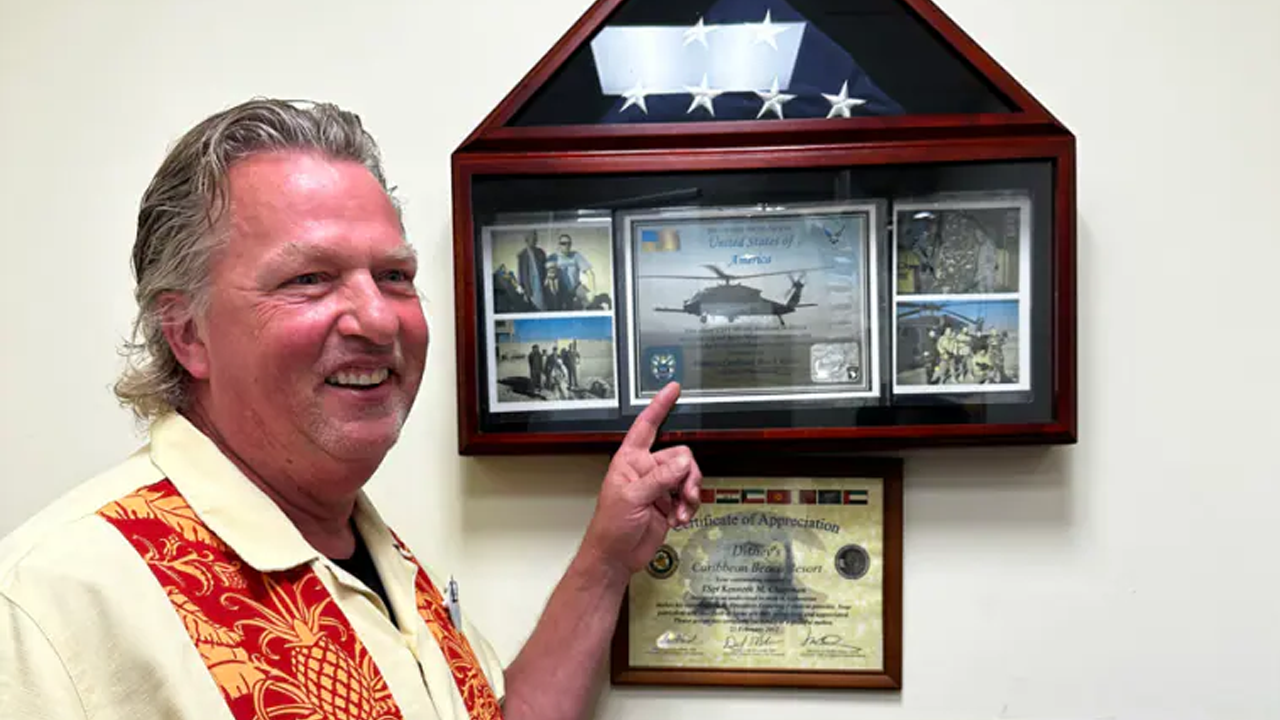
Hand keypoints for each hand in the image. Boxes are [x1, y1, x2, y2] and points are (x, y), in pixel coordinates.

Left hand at [580, 382, 702, 577]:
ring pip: (689, 476)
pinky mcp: (669, 504)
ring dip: (690, 494)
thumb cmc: (610, 527)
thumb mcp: (631, 498)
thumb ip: (658, 479)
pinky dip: (690, 507)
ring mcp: (659, 487)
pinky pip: (690, 495)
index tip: (672, 389)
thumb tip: (682, 463)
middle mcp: (646, 469)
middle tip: (683, 493)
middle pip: (680, 456)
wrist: (616, 557)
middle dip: (687, 475)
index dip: (659, 406)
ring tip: (682, 510)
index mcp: (630, 460)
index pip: (646, 426)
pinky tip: (680, 518)